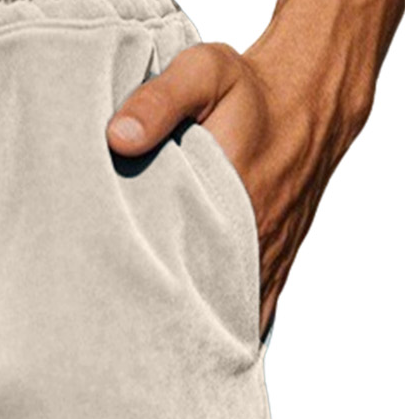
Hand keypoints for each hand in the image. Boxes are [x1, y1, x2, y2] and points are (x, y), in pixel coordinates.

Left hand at [106, 40, 351, 340]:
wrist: (309, 96)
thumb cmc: (250, 87)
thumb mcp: (203, 74)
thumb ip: (158, 100)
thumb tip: (118, 136)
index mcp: (233, 197)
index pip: (183, 265)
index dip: (147, 290)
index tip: (108, 307)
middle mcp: (256, 235)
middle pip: (202, 297)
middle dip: (161, 318)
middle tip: (114, 332)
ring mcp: (269, 251)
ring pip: (229, 308)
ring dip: (193, 325)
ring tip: (144, 343)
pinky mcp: (275, 256)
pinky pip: (251, 305)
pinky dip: (224, 324)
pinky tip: (191, 339)